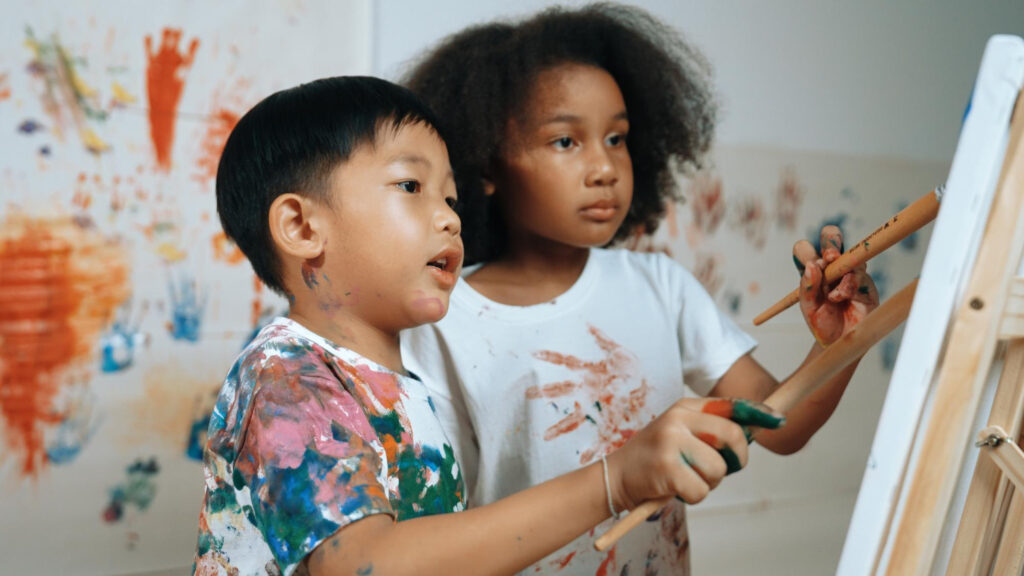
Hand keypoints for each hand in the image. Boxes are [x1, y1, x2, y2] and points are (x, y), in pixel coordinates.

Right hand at [605, 397, 783, 509]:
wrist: (616, 476)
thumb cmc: (655, 458)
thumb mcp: (678, 432)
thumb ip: (708, 429)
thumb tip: (750, 434)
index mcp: (684, 407)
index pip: (729, 406)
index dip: (757, 414)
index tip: (778, 420)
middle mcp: (677, 419)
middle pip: (732, 436)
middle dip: (735, 460)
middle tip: (722, 470)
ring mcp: (671, 442)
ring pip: (718, 468)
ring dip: (709, 482)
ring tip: (687, 478)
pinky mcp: (667, 469)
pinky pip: (702, 490)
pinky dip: (694, 496)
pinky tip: (677, 489)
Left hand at [794, 225, 878, 345]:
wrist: (840, 342)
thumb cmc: (822, 322)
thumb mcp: (808, 307)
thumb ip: (808, 286)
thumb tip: (813, 264)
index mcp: (812, 270)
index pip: (805, 249)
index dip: (805, 251)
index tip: (809, 263)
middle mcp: (831, 267)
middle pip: (831, 238)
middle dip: (831, 240)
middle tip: (830, 256)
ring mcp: (850, 273)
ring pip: (849, 256)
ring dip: (840, 274)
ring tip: (833, 296)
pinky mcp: (865, 283)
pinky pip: (859, 275)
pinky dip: (848, 286)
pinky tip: (841, 298)